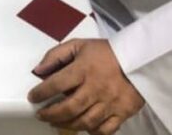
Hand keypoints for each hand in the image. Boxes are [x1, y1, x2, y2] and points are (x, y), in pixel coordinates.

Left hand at [28, 39, 144, 134]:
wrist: (139, 58)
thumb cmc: (105, 52)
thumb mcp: (78, 45)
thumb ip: (56, 55)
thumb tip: (38, 70)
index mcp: (84, 69)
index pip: (57, 84)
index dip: (41, 93)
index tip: (32, 97)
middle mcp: (96, 88)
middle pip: (70, 108)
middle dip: (51, 114)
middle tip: (41, 115)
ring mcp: (110, 103)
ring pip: (85, 122)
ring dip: (67, 125)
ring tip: (56, 122)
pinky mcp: (123, 112)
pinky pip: (105, 129)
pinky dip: (92, 131)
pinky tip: (83, 128)